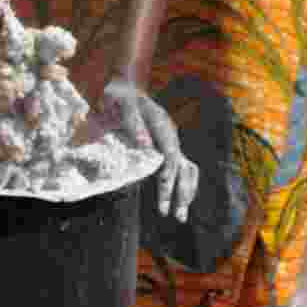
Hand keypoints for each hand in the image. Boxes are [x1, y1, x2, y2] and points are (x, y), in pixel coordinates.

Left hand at [90, 78, 198, 221]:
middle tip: (175, 215)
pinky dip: (181, 186)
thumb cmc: (119, 97)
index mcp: (161, 124)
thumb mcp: (121, 104)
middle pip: (181, 166)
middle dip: (180, 191)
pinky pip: (180, 170)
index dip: (169, 171)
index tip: (164, 187)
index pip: (170, 152)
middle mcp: (170, 135)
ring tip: (178, 216)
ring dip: (184, 193)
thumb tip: (145, 145)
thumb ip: (133, 122)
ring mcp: (170, 143)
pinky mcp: (166, 149)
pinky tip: (177, 202)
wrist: (124, 89)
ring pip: (186, 170)